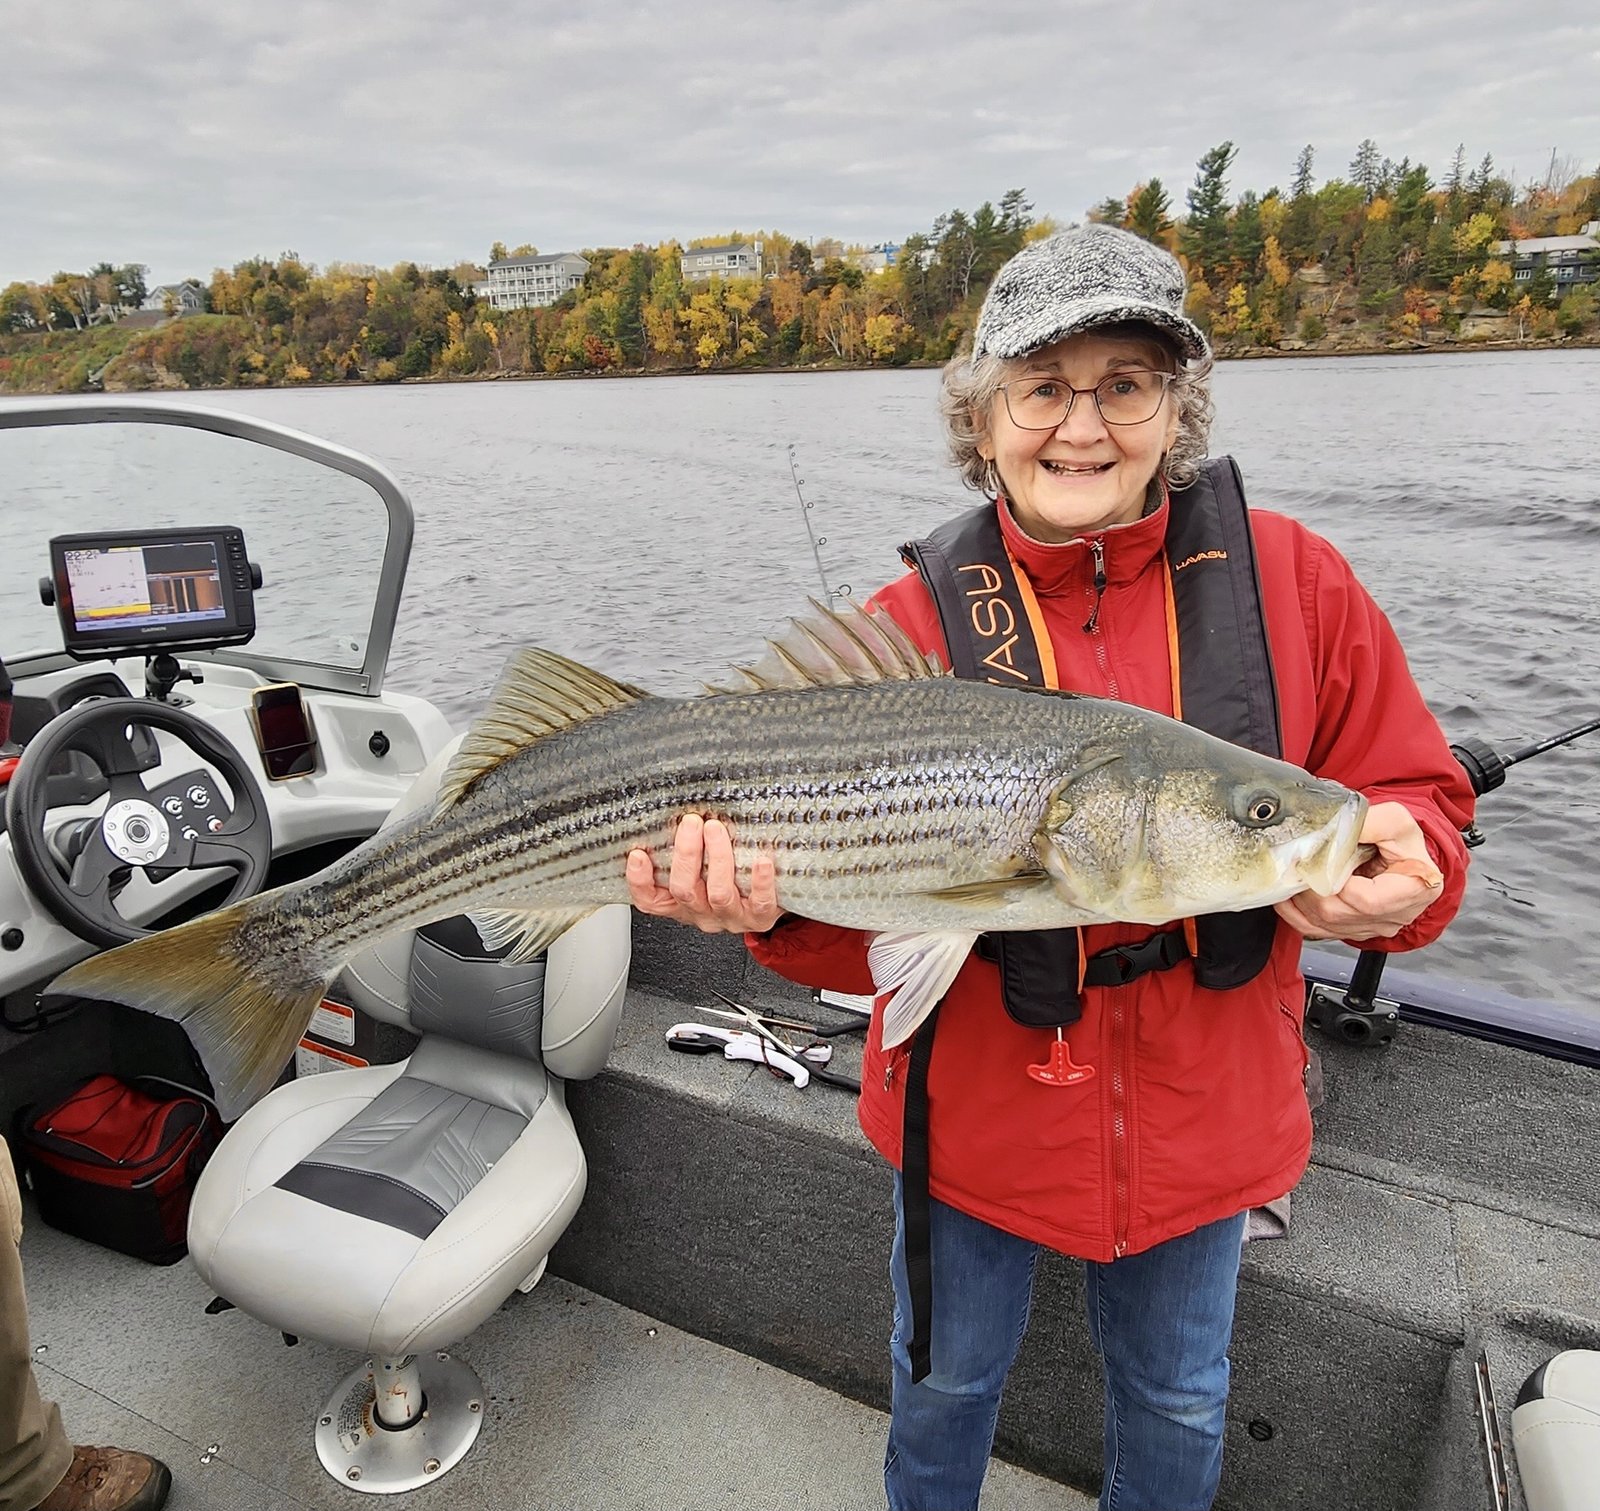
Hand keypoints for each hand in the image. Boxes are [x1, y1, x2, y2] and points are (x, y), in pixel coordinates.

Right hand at [625, 814, 782, 933]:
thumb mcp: (702, 868)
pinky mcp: (759, 917)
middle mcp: (702, 912)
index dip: (639, 881)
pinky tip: (761, 861)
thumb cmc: (733, 878)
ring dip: (717, 858)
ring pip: (718, 894)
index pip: (650, 900)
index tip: (638, 854)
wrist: (772, 902)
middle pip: (683, 890)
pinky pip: (759, 902)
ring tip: (716, 830)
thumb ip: (688, 850)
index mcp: (682, 902)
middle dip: (686, 854)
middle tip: (692, 823)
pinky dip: (760, 881)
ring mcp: (730, 916)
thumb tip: (679, 812)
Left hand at [1274, 801, 1444, 942]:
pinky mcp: (1351, 930)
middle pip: (1338, 912)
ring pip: (1322, 923)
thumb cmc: (1403, 841)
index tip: (1321, 861)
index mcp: (1413, 889)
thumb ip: (1367, 823)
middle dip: (1310, 887)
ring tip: (1294, 873)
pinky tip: (1288, 893)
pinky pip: (1314, 929)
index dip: (1337, 884)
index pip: (1368, 901)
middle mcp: (1394, 915)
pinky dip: (1293, 911)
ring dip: (1299, 898)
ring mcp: (1371, 927)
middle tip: (1297, 863)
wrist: (1402, 855)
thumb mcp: (1394, 820)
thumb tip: (1334, 830)